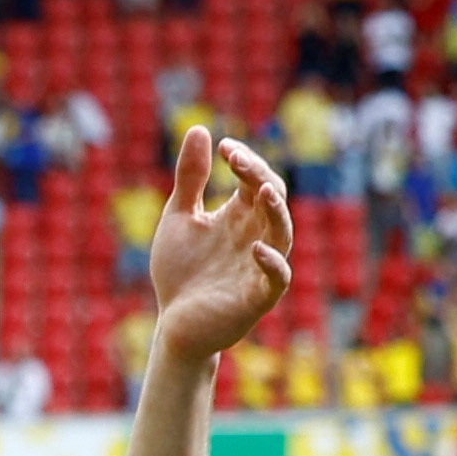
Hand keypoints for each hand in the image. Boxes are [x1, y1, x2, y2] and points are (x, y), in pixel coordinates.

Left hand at [143, 123, 296, 369]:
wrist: (174, 326)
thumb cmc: (180, 272)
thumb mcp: (179, 218)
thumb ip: (190, 179)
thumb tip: (199, 129)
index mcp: (242, 216)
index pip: (255, 179)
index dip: (244, 161)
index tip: (223, 148)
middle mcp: (258, 235)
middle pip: (272, 198)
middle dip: (256, 176)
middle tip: (235, 160)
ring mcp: (261, 266)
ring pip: (282, 233)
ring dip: (275, 211)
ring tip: (260, 190)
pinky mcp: (257, 298)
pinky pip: (276, 278)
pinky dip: (271, 263)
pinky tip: (255, 249)